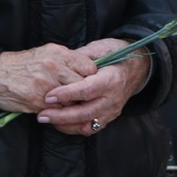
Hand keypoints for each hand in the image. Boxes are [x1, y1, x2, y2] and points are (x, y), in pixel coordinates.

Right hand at [0, 43, 93, 112]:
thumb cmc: (22, 64)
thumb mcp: (45, 53)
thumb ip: (66, 59)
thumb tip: (87, 68)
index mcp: (58, 53)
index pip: (89, 67)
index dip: (91, 77)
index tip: (90, 82)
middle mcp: (54, 67)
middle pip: (83, 85)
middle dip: (83, 93)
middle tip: (83, 98)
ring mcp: (46, 85)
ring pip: (71, 100)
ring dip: (71, 105)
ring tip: (69, 105)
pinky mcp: (37, 101)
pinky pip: (57, 110)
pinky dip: (59, 112)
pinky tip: (56, 110)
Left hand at [36, 38, 150, 135]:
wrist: (135, 68)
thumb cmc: (115, 54)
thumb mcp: (99, 47)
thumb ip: (80, 57)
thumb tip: (60, 64)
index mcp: (112, 79)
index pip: (87, 90)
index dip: (67, 94)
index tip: (48, 96)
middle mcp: (113, 98)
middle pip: (85, 112)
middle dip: (61, 116)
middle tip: (41, 114)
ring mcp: (112, 110)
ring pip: (86, 125)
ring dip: (64, 124)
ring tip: (46, 118)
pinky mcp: (108, 118)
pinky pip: (89, 128)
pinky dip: (73, 128)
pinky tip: (59, 122)